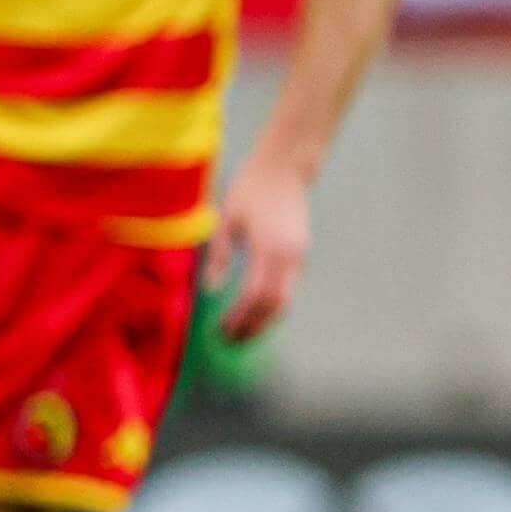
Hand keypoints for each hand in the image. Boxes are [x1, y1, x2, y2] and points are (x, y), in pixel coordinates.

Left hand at [211, 155, 311, 341]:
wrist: (285, 169)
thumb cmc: (250, 190)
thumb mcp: (227, 220)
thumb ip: (219, 255)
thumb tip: (210, 289)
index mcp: (270, 248)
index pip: (255, 295)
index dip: (240, 317)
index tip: (221, 331)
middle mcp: (290, 257)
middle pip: (275, 305)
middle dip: (254, 327)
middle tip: (229, 341)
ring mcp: (299, 256)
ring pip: (285, 301)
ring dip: (264, 321)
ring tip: (240, 334)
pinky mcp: (300, 255)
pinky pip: (287, 289)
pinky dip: (270, 307)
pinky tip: (251, 313)